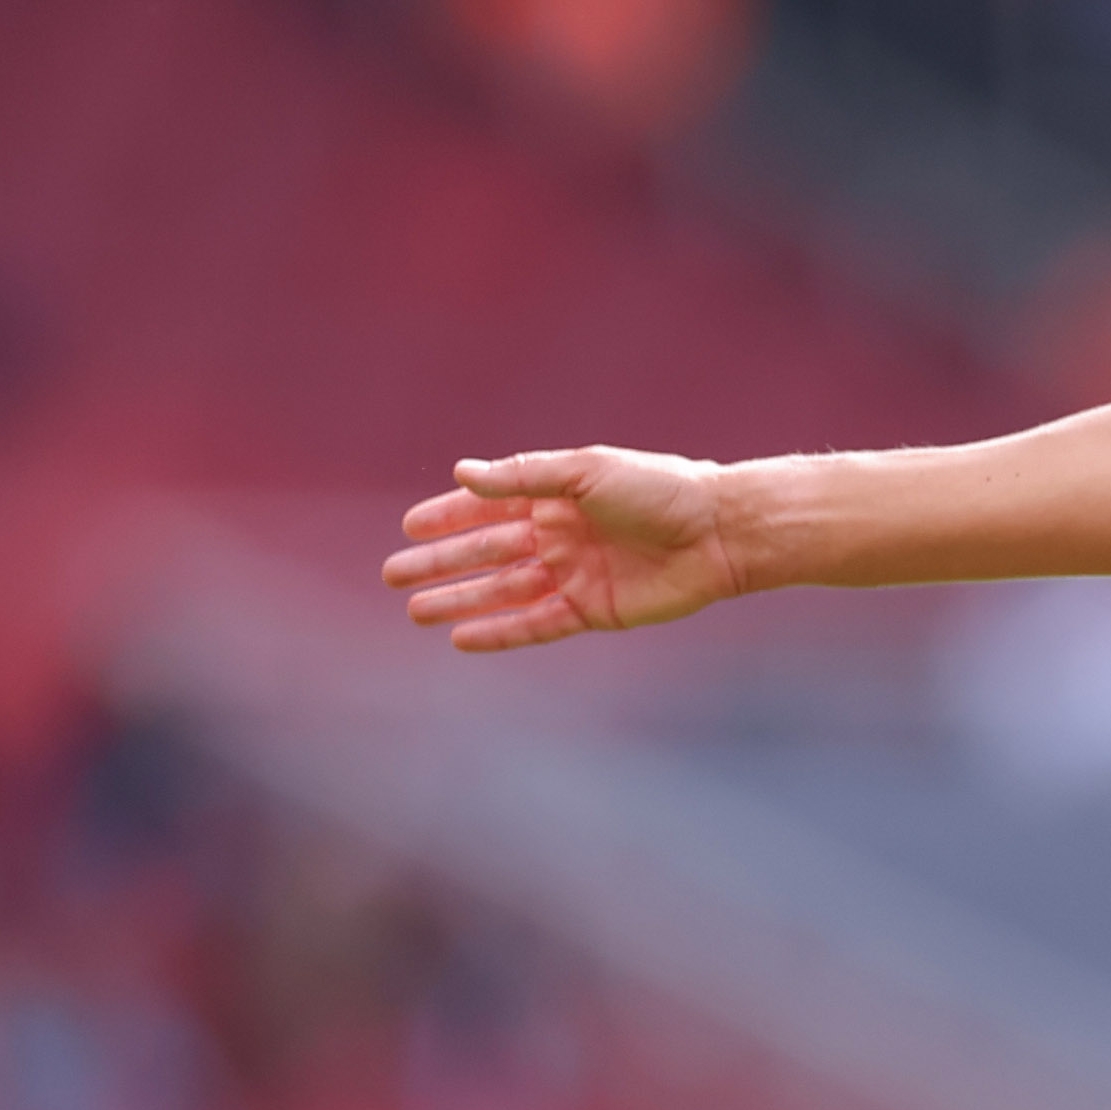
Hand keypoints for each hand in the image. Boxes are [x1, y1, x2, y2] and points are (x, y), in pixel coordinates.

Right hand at [387, 448, 750, 653]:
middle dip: (440, 564)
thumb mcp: (585, 471)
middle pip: (485, 552)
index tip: (408, 528)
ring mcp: (575, 574)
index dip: (448, 517)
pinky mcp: (593, 610)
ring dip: (460, 600)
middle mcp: (559, 535)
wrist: (719, 533)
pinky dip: (500, 632)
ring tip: (414, 611)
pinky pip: (537, 624)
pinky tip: (462, 638)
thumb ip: (523, 476)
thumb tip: (462, 472)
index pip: (488, 507)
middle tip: (391, 576)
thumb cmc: (659, 489)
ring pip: (503, 590)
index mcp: (556, 496)